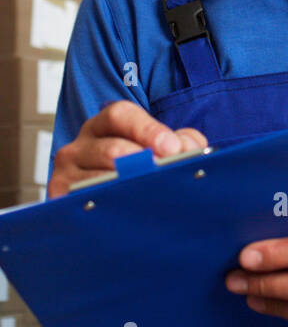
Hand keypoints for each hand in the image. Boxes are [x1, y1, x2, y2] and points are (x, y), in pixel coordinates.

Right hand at [47, 100, 207, 197]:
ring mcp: (66, 173)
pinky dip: (108, 207)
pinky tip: (129, 212)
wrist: (103, 212)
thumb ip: (180, 142)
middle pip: (110, 148)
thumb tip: (189, 147)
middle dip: (142, 162)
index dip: (147, 129)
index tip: (172, 148)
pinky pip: (83, 203)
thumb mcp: (157, 150)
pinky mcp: (59, 199)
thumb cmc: (135, 174)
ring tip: (153, 194)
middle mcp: (80, 146)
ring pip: (97, 178)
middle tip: (165, 173)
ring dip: (128, 188)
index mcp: (103, 126)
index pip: (120, 115)